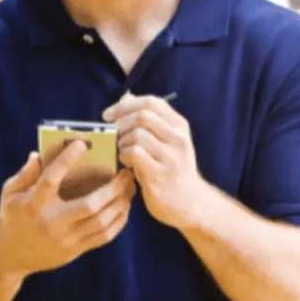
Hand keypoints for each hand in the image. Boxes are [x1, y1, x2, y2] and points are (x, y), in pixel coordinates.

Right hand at [0, 141, 136, 278]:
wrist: (9, 256)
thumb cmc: (12, 217)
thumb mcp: (10, 193)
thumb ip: (25, 173)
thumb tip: (39, 153)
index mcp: (34, 204)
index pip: (51, 178)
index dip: (66, 160)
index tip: (82, 144)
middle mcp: (52, 223)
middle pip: (90, 205)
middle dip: (113, 188)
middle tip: (126, 173)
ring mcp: (65, 239)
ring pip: (101, 222)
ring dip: (121, 203)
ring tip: (130, 187)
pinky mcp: (74, 251)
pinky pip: (103, 236)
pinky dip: (119, 220)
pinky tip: (125, 206)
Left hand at [103, 92, 208, 229]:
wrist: (191, 203)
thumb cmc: (173, 169)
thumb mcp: (169, 140)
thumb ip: (150, 120)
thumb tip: (126, 97)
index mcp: (180, 127)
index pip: (152, 102)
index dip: (125, 105)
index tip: (109, 115)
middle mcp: (179, 139)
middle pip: (142, 116)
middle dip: (120, 123)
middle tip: (112, 135)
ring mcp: (171, 158)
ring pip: (136, 135)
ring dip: (121, 142)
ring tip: (122, 151)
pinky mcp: (159, 176)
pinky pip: (133, 154)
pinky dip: (123, 156)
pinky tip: (125, 163)